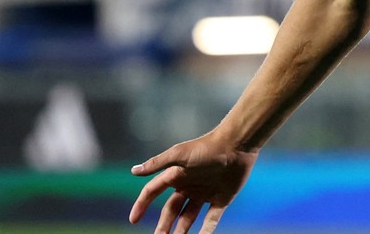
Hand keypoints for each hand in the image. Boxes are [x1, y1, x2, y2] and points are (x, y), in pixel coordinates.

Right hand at [129, 133, 258, 233]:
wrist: (237, 145)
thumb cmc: (206, 147)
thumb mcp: (179, 154)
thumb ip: (157, 164)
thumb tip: (133, 171)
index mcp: (176, 176)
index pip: (153, 192)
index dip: (142, 205)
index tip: (133, 220)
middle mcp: (188, 186)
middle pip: (171, 210)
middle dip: (163, 225)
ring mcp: (205, 193)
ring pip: (188, 217)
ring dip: (181, 231)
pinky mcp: (222, 199)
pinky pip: (211, 219)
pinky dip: (206, 231)